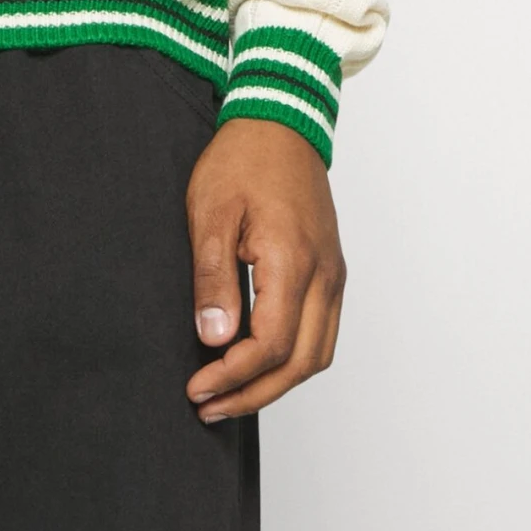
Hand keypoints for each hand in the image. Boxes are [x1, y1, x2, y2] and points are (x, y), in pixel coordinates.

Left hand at [185, 118, 345, 421]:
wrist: (280, 122)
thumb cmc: (241, 161)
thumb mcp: (211, 213)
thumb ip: (213, 278)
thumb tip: (215, 339)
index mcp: (293, 260)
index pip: (271, 344)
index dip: (233, 376)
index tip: (197, 388)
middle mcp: (324, 275)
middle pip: (301, 363)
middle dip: (254, 394)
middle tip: (209, 407)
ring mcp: (333, 274)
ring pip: (318, 354)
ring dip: (276, 383)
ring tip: (229, 394)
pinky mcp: (331, 271)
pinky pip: (322, 333)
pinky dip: (293, 359)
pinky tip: (257, 363)